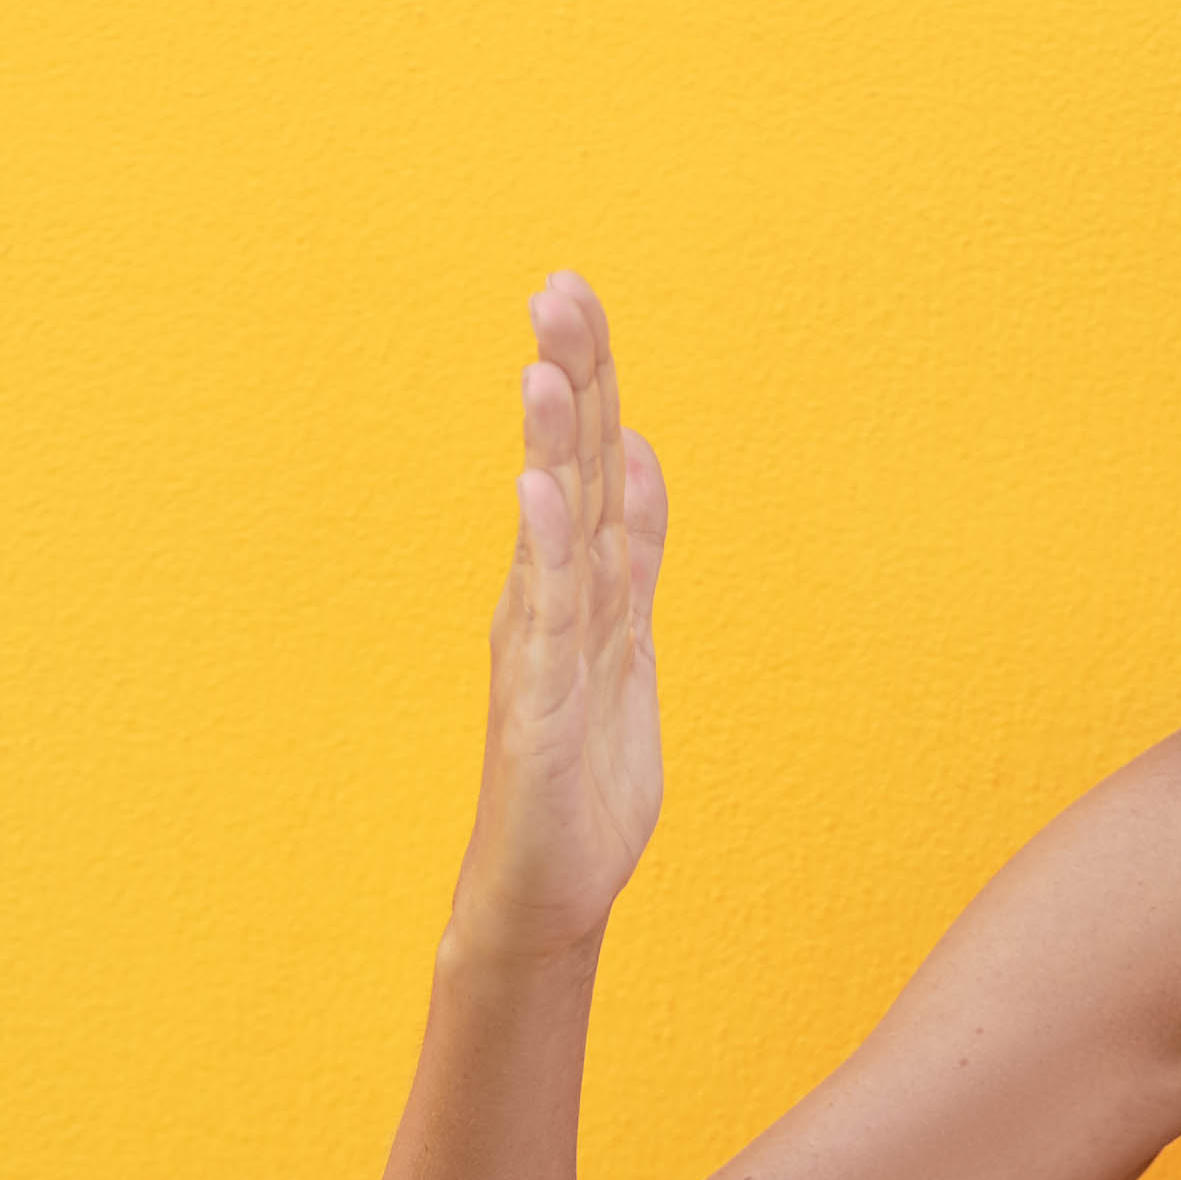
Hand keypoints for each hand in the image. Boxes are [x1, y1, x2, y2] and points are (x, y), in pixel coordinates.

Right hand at [454, 271, 667, 953]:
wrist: (547, 890)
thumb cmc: (581, 775)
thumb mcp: (626, 642)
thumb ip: (632, 552)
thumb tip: (642, 455)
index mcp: (576, 582)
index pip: (592, 458)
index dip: (590, 376)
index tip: (573, 290)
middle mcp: (548, 600)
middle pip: (567, 472)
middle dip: (568, 379)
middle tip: (556, 290)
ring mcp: (541, 650)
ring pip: (553, 531)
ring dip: (550, 449)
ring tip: (544, 369)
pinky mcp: (542, 707)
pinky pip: (547, 618)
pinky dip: (545, 551)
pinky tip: (539, 491)